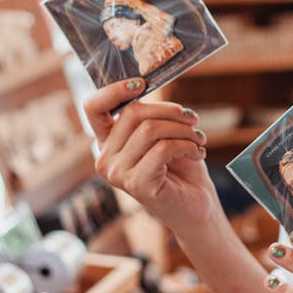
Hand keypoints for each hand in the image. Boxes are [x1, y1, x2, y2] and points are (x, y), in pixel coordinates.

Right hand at [83, 78, 219, 238]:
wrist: (198, 207)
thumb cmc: (183, 168)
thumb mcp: (164, 134)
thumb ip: (150, 115)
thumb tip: (145, 84)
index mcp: (108, 142)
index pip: (93, 107)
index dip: (115, 90)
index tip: (142, 84)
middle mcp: (105, 158)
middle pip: (133, 113)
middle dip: (170, 112)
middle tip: (193, 120)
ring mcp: (117, 173)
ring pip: (151, 129)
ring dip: (183, 130)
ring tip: (199, 140)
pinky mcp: (136, 184)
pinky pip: (163, 148)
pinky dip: (187, 146)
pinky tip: (198, 154)